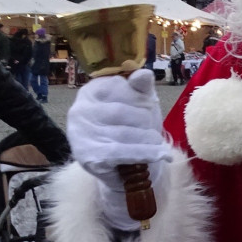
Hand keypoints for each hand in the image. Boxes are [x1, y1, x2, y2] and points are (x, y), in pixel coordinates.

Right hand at [66, 69, 170, 192]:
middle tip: (157, 132)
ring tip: (160, 145)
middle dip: (146, 121)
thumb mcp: (138, 102)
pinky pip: (122, 152)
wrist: (121, 166)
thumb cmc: (130, 127)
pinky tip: (158, 154)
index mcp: (91, 91)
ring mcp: (82, 133)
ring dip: (149, 140)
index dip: (140, 98)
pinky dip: (144, 153)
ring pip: (124, 133)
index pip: (118, 87)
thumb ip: (141, 87)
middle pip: (122, 112)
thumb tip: (145, 74)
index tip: (150, 107)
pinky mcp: (88, 156)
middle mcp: (80, 110)